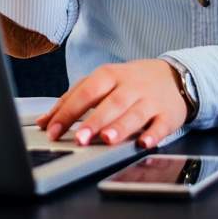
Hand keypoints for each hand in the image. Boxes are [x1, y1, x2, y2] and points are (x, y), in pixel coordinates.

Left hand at [34, 59, 187, 148]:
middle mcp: (129, 86)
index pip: (85, 92)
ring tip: (107, 140)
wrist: (173, 75)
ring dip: (121, 127)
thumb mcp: (100, 83)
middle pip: (111, 103)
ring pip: (134, 114)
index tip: (53, 130)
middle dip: (94, 121)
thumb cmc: (129, 82)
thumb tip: (44, 121)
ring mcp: (150, 100)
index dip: (68, 111)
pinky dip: (154, 134)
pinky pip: (161, 125)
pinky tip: (145, 143)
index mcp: (108, 76)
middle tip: (80, 139)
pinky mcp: (167, 114)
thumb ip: (72, 100)